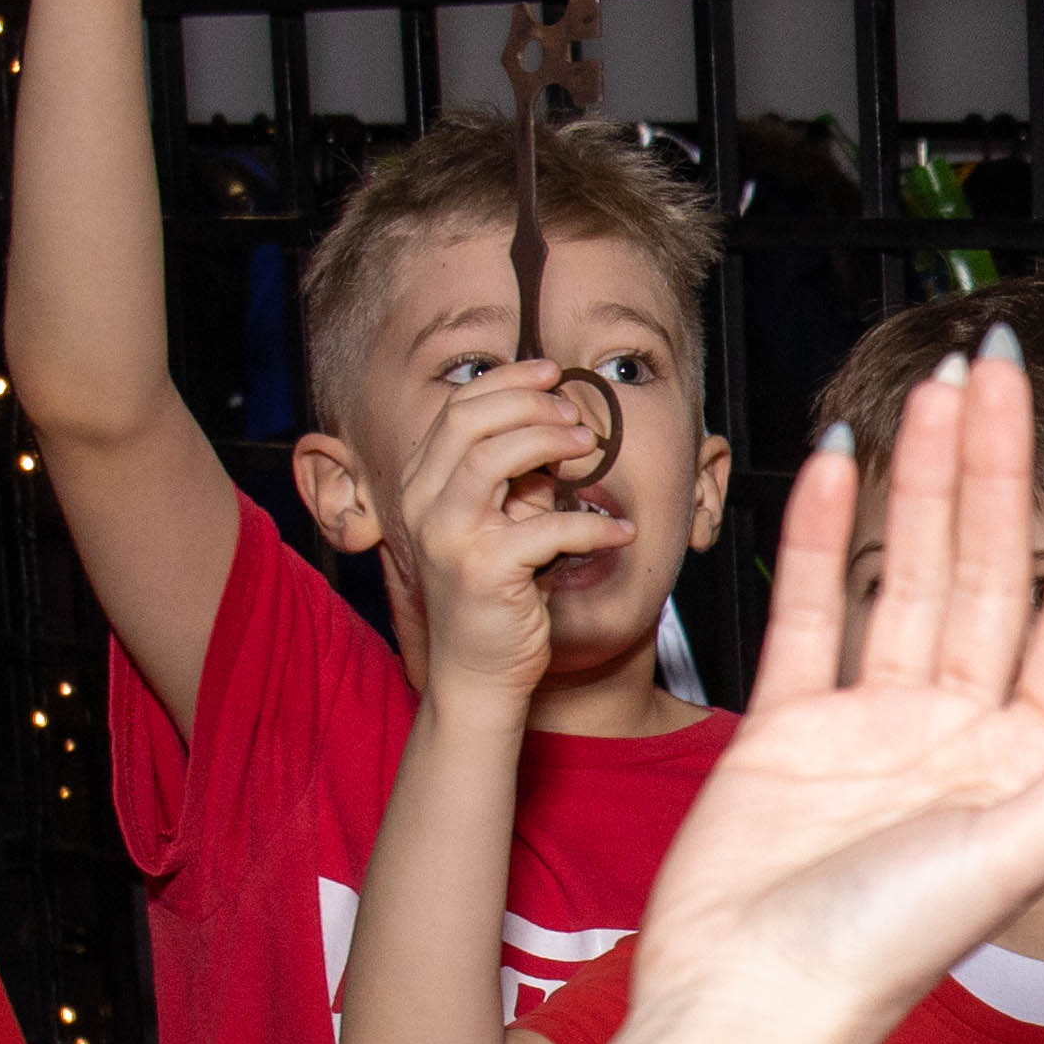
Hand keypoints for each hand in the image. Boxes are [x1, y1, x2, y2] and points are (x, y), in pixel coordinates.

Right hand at [389, 361, 634, 710]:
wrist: (479, 669)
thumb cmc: (496, 592)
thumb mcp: (503, 520)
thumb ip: (517, 477)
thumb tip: (558, 428)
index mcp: (423, 483)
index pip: (458, 408)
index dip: (508, 381)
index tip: (553, 374)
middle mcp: (424, 503)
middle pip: (470, 420)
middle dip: (531, 404)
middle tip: (577, 417)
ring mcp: (448, 536)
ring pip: (493, 457)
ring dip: (552, 443)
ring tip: (591, 452)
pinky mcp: (483, 571)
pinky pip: (546, 529)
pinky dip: (592, 527)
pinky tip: (619, 532)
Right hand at [574, 354, 1043, 1043]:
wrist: (747, 1009)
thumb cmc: (880, 958)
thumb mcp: (1014, 852)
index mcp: (1029, 765)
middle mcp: (961, 737)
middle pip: (990, 572)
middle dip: (998, 465)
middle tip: (1002, 361)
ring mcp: (876, 728)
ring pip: (909, 577)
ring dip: (924, 482)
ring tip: (937, 386)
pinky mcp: (792, 731)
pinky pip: (812, 615)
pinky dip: (822, 539)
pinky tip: (835, 463)